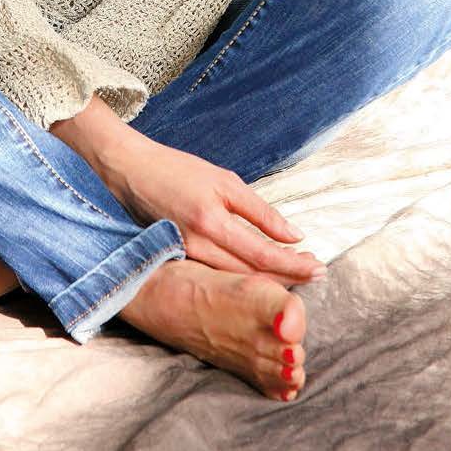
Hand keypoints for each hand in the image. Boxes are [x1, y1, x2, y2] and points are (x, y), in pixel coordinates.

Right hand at [107, 132, 325, 282]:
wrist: (131, 171)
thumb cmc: (178, 170)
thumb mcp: (224, 181)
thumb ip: (259, 211)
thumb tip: (294, 235)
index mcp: (212, 222)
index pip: (263, 255)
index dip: (294, 264)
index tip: (319, 267)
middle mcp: (198, 246)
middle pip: (252, 275)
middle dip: (288, 276)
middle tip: (315, 273)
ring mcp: (186, 257)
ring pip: (236, 280)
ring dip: (269, 279)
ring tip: (297, 273)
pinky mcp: (179, 261)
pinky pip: (217, 275)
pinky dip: (243, 277)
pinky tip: (261, 273)